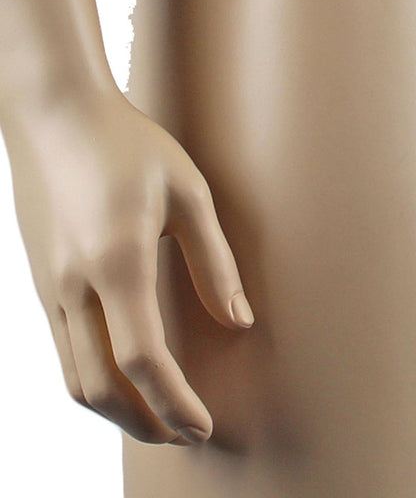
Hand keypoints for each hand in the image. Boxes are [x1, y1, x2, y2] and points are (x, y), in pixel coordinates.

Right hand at [4, 85, 253, 444]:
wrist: (58, 114)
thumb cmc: (131, 146)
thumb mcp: (188, 193)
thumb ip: (215, 261)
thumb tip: (241, 321)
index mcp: (117, 260)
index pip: (144, 358)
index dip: (175, 402)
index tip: (204, 424)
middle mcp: (74, 285)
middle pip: (101, 386)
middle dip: (145, 422)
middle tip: (186, 434)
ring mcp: (49, 287)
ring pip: (74, 377)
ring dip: (117, 410)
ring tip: (159, 418)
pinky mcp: (41, 281)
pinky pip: (63, 351)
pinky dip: (94, 381)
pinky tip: (124, 378)